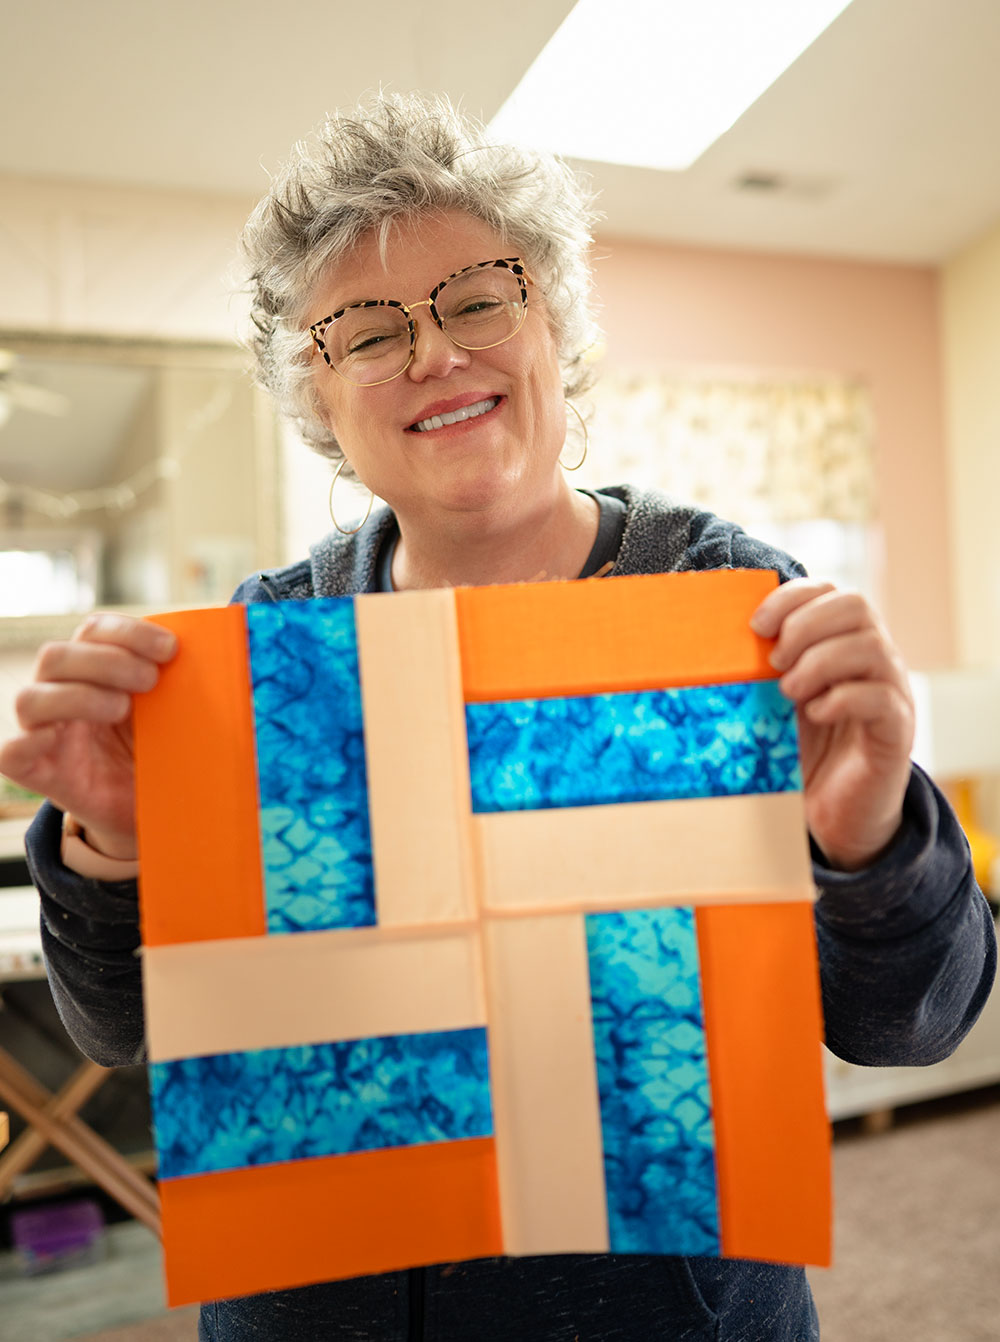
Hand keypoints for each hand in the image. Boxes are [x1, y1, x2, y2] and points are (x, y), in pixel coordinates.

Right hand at [0, 614, 176, 860]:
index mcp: (93, 669)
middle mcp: (61, 693)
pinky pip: (12, 751)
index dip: (128, 632)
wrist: (149, 808)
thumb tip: (236, 649)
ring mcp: (44, 732)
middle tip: (150, 681)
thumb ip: (187, 683)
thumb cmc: (162, 750)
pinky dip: (33, 742)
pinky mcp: (36, 771)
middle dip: (107, 661)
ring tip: (122, 710)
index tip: (171, 649)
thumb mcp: (177, 713)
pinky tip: (63, 740)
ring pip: (31, 698)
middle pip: (56, 656)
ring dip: (79, 696)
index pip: (94, 630)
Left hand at [750, 579, 914, 871]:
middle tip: (775, 661)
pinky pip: (881, 698)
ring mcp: (891, 691)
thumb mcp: (773, 702)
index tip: (756, 626)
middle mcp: (875, 658)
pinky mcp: (897, 729)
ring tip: (788, 692)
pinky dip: (841, 699)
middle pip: (855, 605)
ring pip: (870, 646)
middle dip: (805, 626)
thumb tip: (709, 641)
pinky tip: (815, 714)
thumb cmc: (802, 751)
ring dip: (819, 662)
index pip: (830, 591)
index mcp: (844, 642)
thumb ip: (760, 670)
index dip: (792, 598)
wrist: (834, 813)